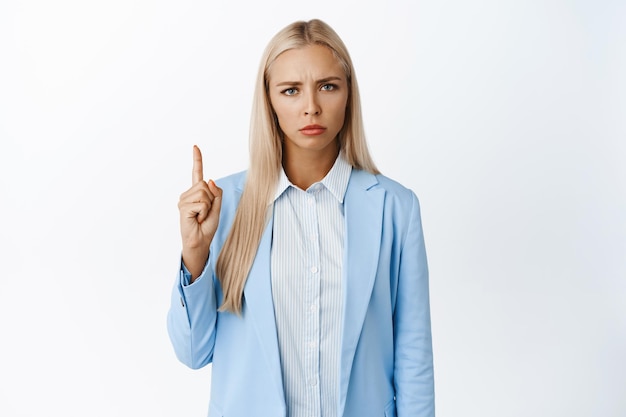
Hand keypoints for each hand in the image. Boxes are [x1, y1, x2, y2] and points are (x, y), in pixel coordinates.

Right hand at [178, 145, 221, 278]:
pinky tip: (197, 219)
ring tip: (200, 216)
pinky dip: (204, 212)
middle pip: (206, 185)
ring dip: (208, 207)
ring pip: (204, 193)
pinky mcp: (183, 206)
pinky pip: (202, 203)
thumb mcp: (217, 208)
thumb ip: (216, 194)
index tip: (195, 147)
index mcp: (196, 193)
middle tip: (205, 213)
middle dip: (212, 200)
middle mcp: (188, 194)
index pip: (197, 173)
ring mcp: (183, 200)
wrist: (200, 241)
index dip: (197, 160)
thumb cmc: (207, 226)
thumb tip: (211, 180)